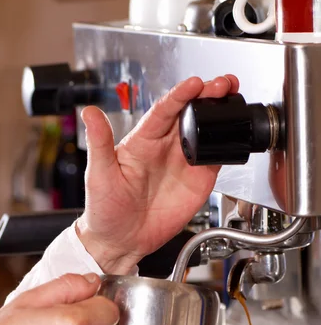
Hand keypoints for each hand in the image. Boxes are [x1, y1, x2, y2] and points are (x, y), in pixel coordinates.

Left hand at [77, 75, 238, 273]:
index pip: (164, 110)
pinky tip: (235, 131)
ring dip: (221, 112)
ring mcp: (183, 162)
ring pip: (206, 130)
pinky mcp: (198, 180)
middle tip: (223, 83)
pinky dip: (227, 143)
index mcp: (142, 141)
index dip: (180, 95)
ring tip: (234, 95)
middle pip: (190, 112)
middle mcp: (165, 147)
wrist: (120, 241)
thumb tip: (90, 112)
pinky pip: (215, 157)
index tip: (194, 84)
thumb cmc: (104, 209)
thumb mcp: (98, 174)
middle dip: (208, 94)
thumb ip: (99, 142)